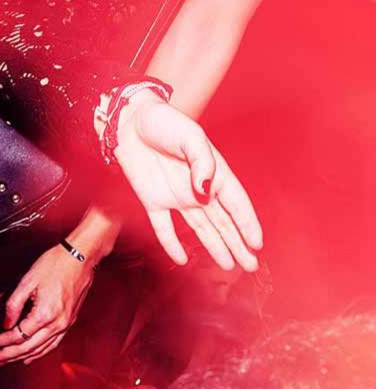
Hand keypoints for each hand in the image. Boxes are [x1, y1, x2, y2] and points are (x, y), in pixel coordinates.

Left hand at [0, 244, 95, 365]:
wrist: (80, 257)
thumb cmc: (55, 265)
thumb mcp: (27, 282)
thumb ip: (13, 305)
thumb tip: (6, 324)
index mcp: (44, 314)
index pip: (17, 336)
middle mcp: (57, 324)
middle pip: (27, 348)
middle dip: (6, 355)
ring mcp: (65, 325)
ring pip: (40, 349)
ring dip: (20, 357)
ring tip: (4, 361)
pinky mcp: (69, 322)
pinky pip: (52, 344)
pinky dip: (39, 353)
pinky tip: (29, 357)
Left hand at [114, 93, 262, 271]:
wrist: (130, 122)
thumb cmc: (165, 123)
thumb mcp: (190, 136)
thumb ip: (202, 162)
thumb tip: (205, 190)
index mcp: (214, 174)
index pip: (236, 204)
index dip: (248, 224)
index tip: (258, 244)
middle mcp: (198, 190)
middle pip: (223, 222)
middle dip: (238, 244)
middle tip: (251, 266)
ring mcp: (176, 197)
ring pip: (201, 229)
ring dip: (216, 247)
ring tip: (230, 266)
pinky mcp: (152, 201)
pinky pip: (164, 228)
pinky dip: (171, 244)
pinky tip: (182, 260)